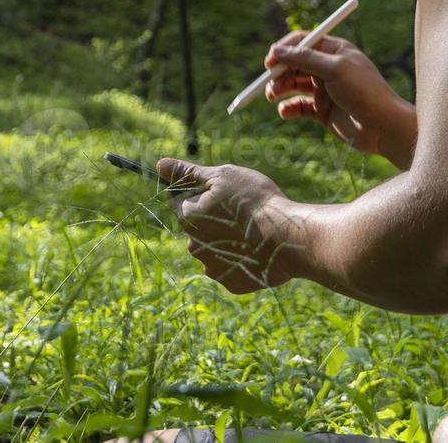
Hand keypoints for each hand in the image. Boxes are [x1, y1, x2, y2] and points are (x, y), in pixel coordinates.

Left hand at [156, 159, 294, 293]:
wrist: (286, 239)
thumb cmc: (253, 202)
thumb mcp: (221, 176)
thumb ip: (188, 172)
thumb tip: (160, 165)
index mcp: (187, 217)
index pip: (178, 200)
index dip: (197, 191)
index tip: (219, 190)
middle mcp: (193, 245)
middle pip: (196, 226)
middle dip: (212, 217)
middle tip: (239, 210)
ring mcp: (212, 267)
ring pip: (213, 247)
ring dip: (225, 239)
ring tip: (250, 230)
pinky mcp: (231, 283)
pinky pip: (231, 266)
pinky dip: (240, 258)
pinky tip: (256, 249)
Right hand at [263, 32, 416, 167]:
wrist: (384, 128)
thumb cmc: (365, 92)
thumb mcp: (335, 69)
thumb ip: (305, 58)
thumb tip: (277, 50)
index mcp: (334, 51)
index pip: (303, 42)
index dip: (284, 49)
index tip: (270, 61)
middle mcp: (328, 68)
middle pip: (294, 63)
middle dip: (279, 72)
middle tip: (270, 83)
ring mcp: (324, 90)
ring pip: (293, 85)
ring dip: (279, 89)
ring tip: (273, 96)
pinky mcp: (322, 111)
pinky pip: (298, 107)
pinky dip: (288, 108)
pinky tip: (285, 112)